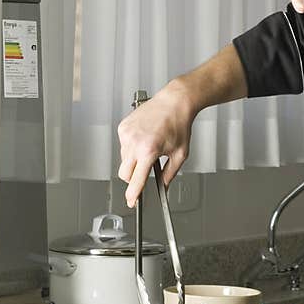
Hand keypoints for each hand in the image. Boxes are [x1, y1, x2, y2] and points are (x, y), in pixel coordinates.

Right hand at [117, 81, 195, 207]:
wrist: (174, 102)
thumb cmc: (179, 124)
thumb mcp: (180, 154)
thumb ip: (170, 174)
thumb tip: (163, 186)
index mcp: (149, 151)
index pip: (136, 180)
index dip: (133, 194)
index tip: (132, 201)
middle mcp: (135, 142)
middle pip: (124, 174)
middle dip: (133, 178)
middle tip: (145, 171)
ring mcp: (127, 134)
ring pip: (123, 159)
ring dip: (133, 160)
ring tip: (149, 147)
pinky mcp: (123, 127)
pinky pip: (123, 146)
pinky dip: (131, 147)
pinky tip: (144, 138)